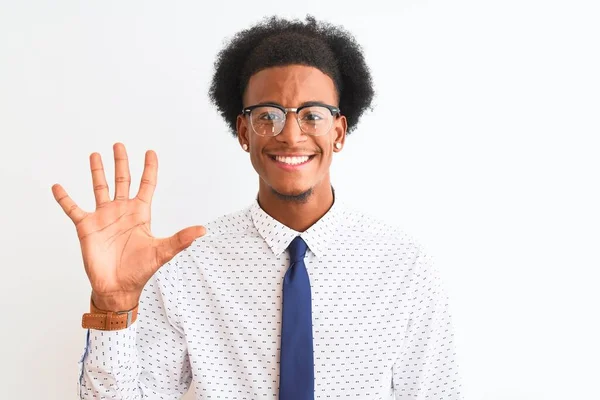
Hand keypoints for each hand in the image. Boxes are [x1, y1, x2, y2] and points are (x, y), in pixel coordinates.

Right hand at [52, 143, 205, 310]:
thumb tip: (202, 231)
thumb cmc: (141, 270)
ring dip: (97, 172)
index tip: (151, 152)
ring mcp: (104, 217)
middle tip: (119, 145)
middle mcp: (122, 211)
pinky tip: (58, 186)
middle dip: (121, 163)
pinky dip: (64, 198)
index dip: (149, 169)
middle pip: (123, 181)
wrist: (118, 287)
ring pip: (100, 188)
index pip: (146, 185)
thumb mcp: (163, 251)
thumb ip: (181, 239)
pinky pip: (73, 208)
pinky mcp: (86, 227)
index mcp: (140, 213)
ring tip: (95, 154)